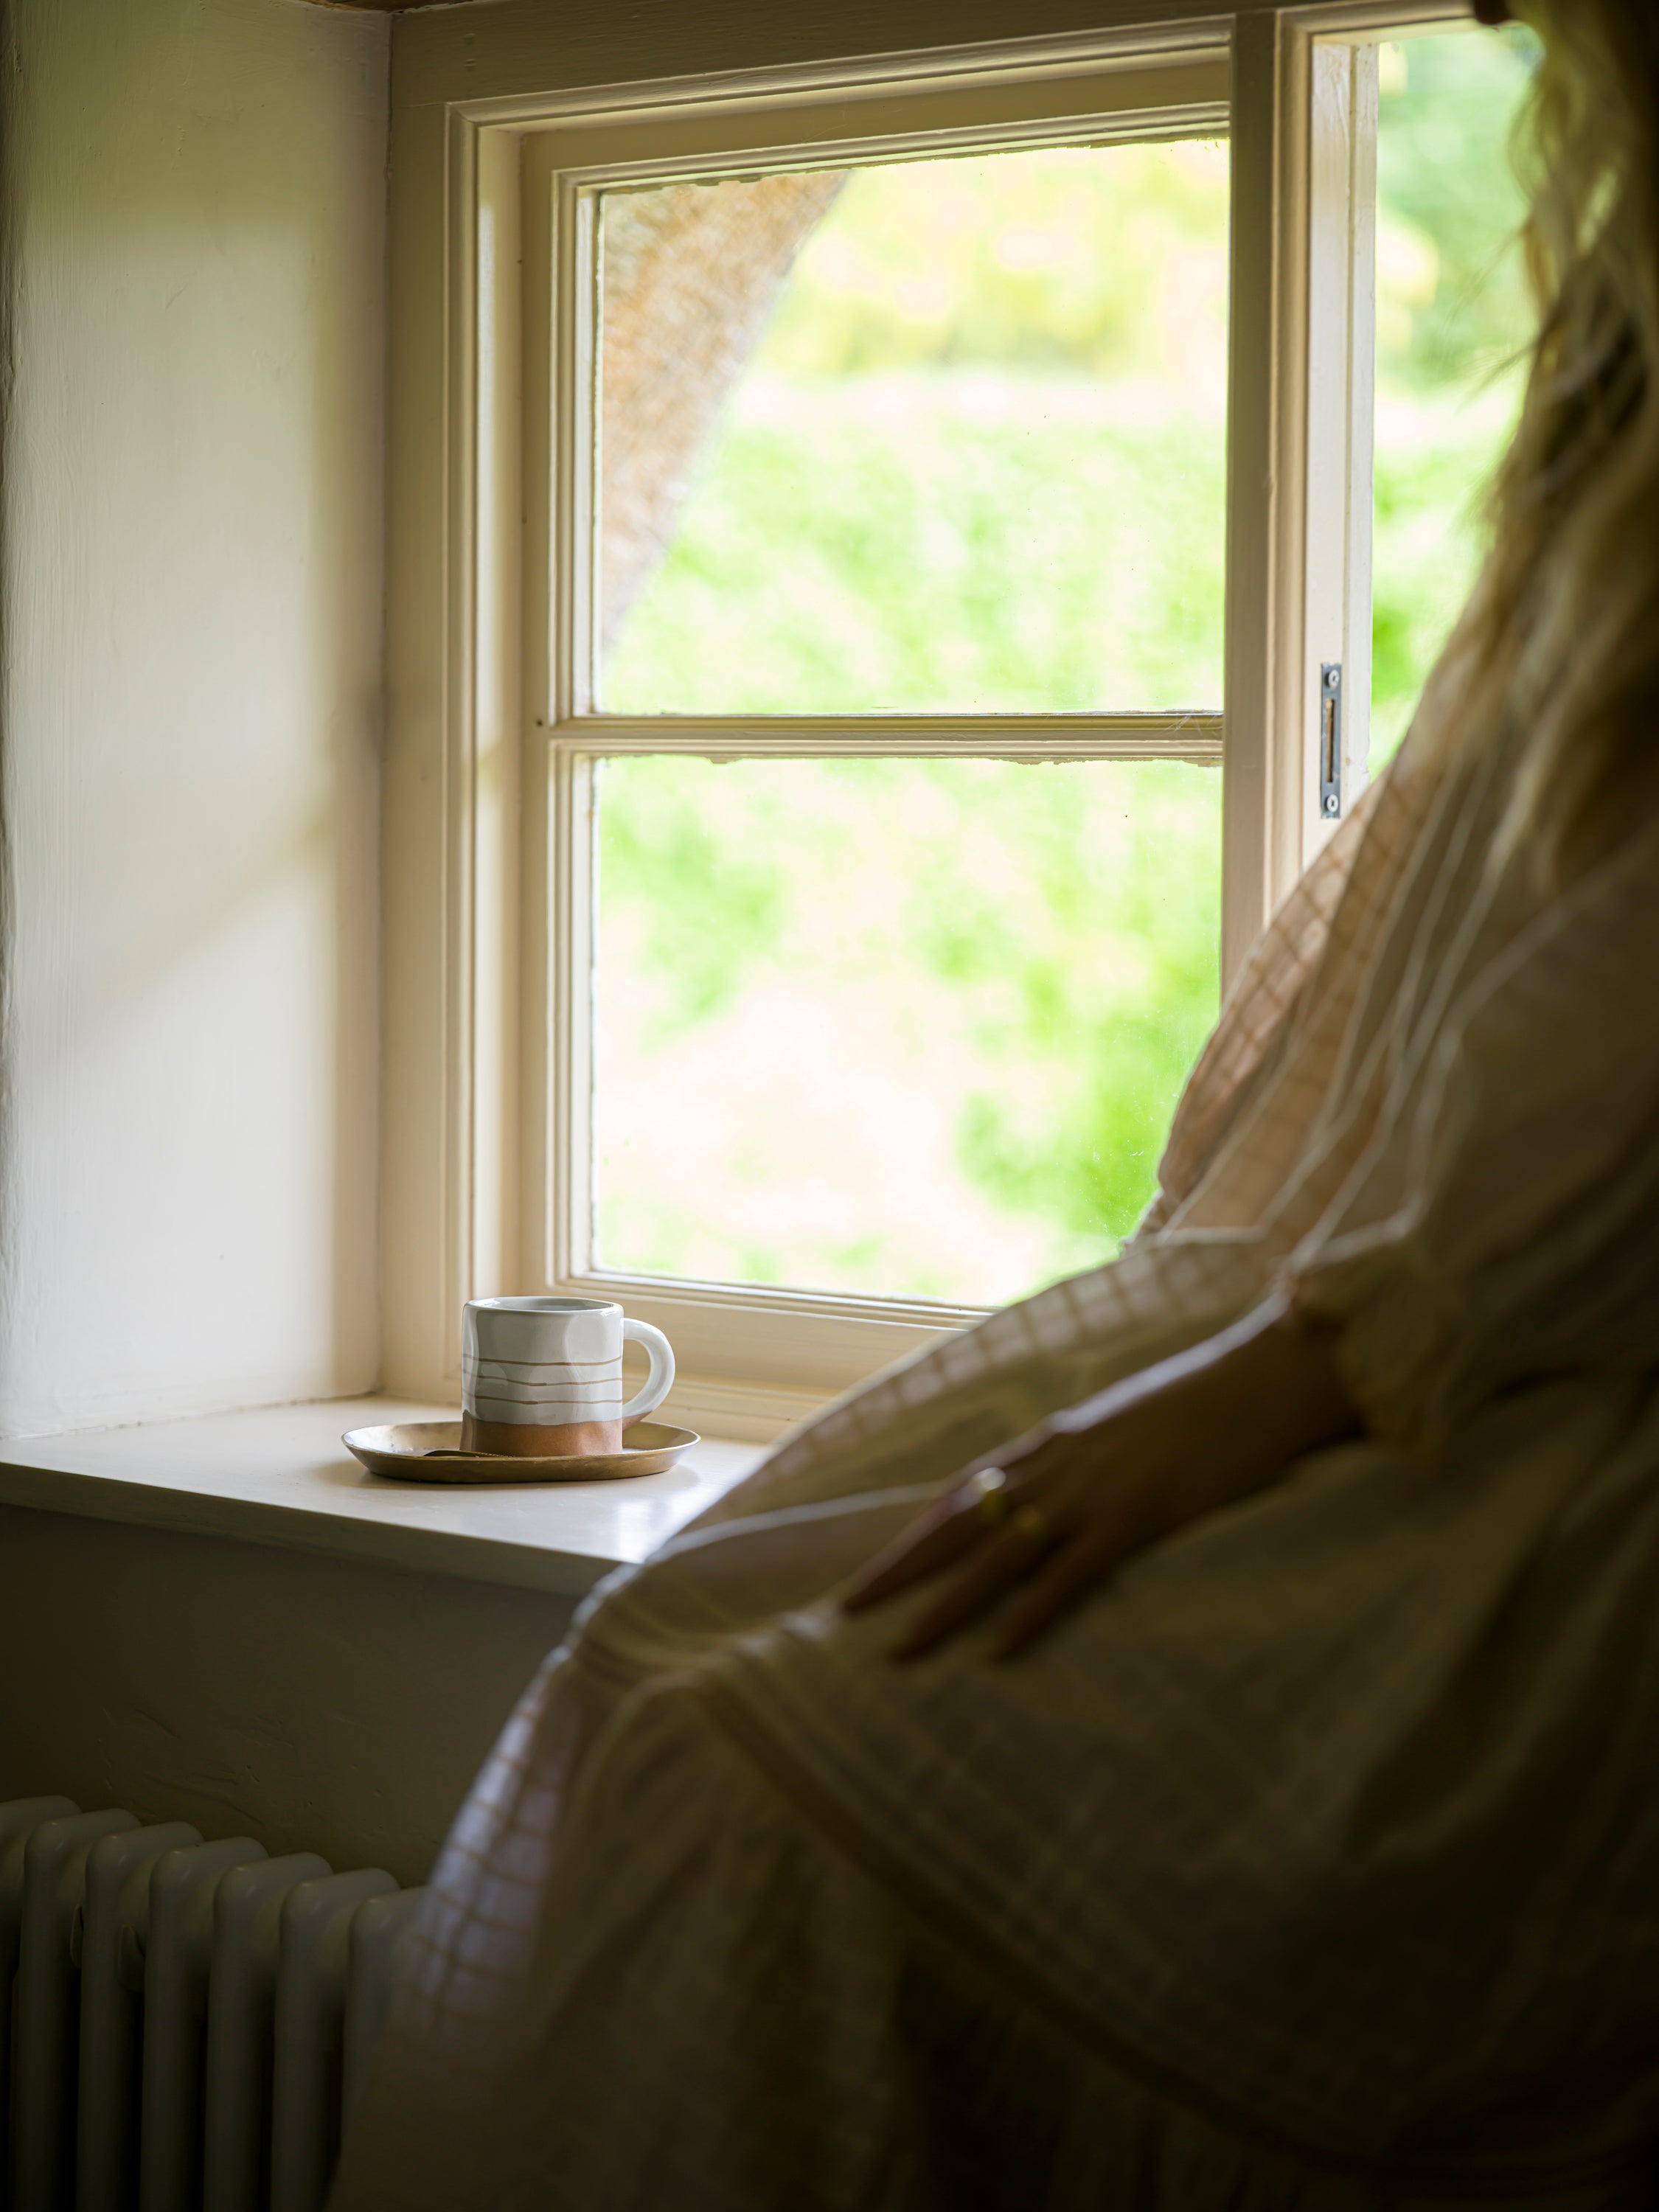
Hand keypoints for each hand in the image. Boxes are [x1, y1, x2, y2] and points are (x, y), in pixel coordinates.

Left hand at [840, 1296, 1359, 1660]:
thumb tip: (1049, 1496)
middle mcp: (1056, 1464)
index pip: (960, 1495)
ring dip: (946, 1604)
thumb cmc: (1199, 1406)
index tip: (866, 1573)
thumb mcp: (1122, 1428)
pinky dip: (1033, 1612)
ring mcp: (1093, 1490)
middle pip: (959, 1524)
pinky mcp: (1136, 1516)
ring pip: (999, 1554)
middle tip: (845, 1612)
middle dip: (899, 1571)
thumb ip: (1080, 1459)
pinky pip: (1072, 1573)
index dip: (910, 1537)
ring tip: (902, 1646)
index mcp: (1050, 1442)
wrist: (1259, 1380)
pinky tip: (1000, 1649)